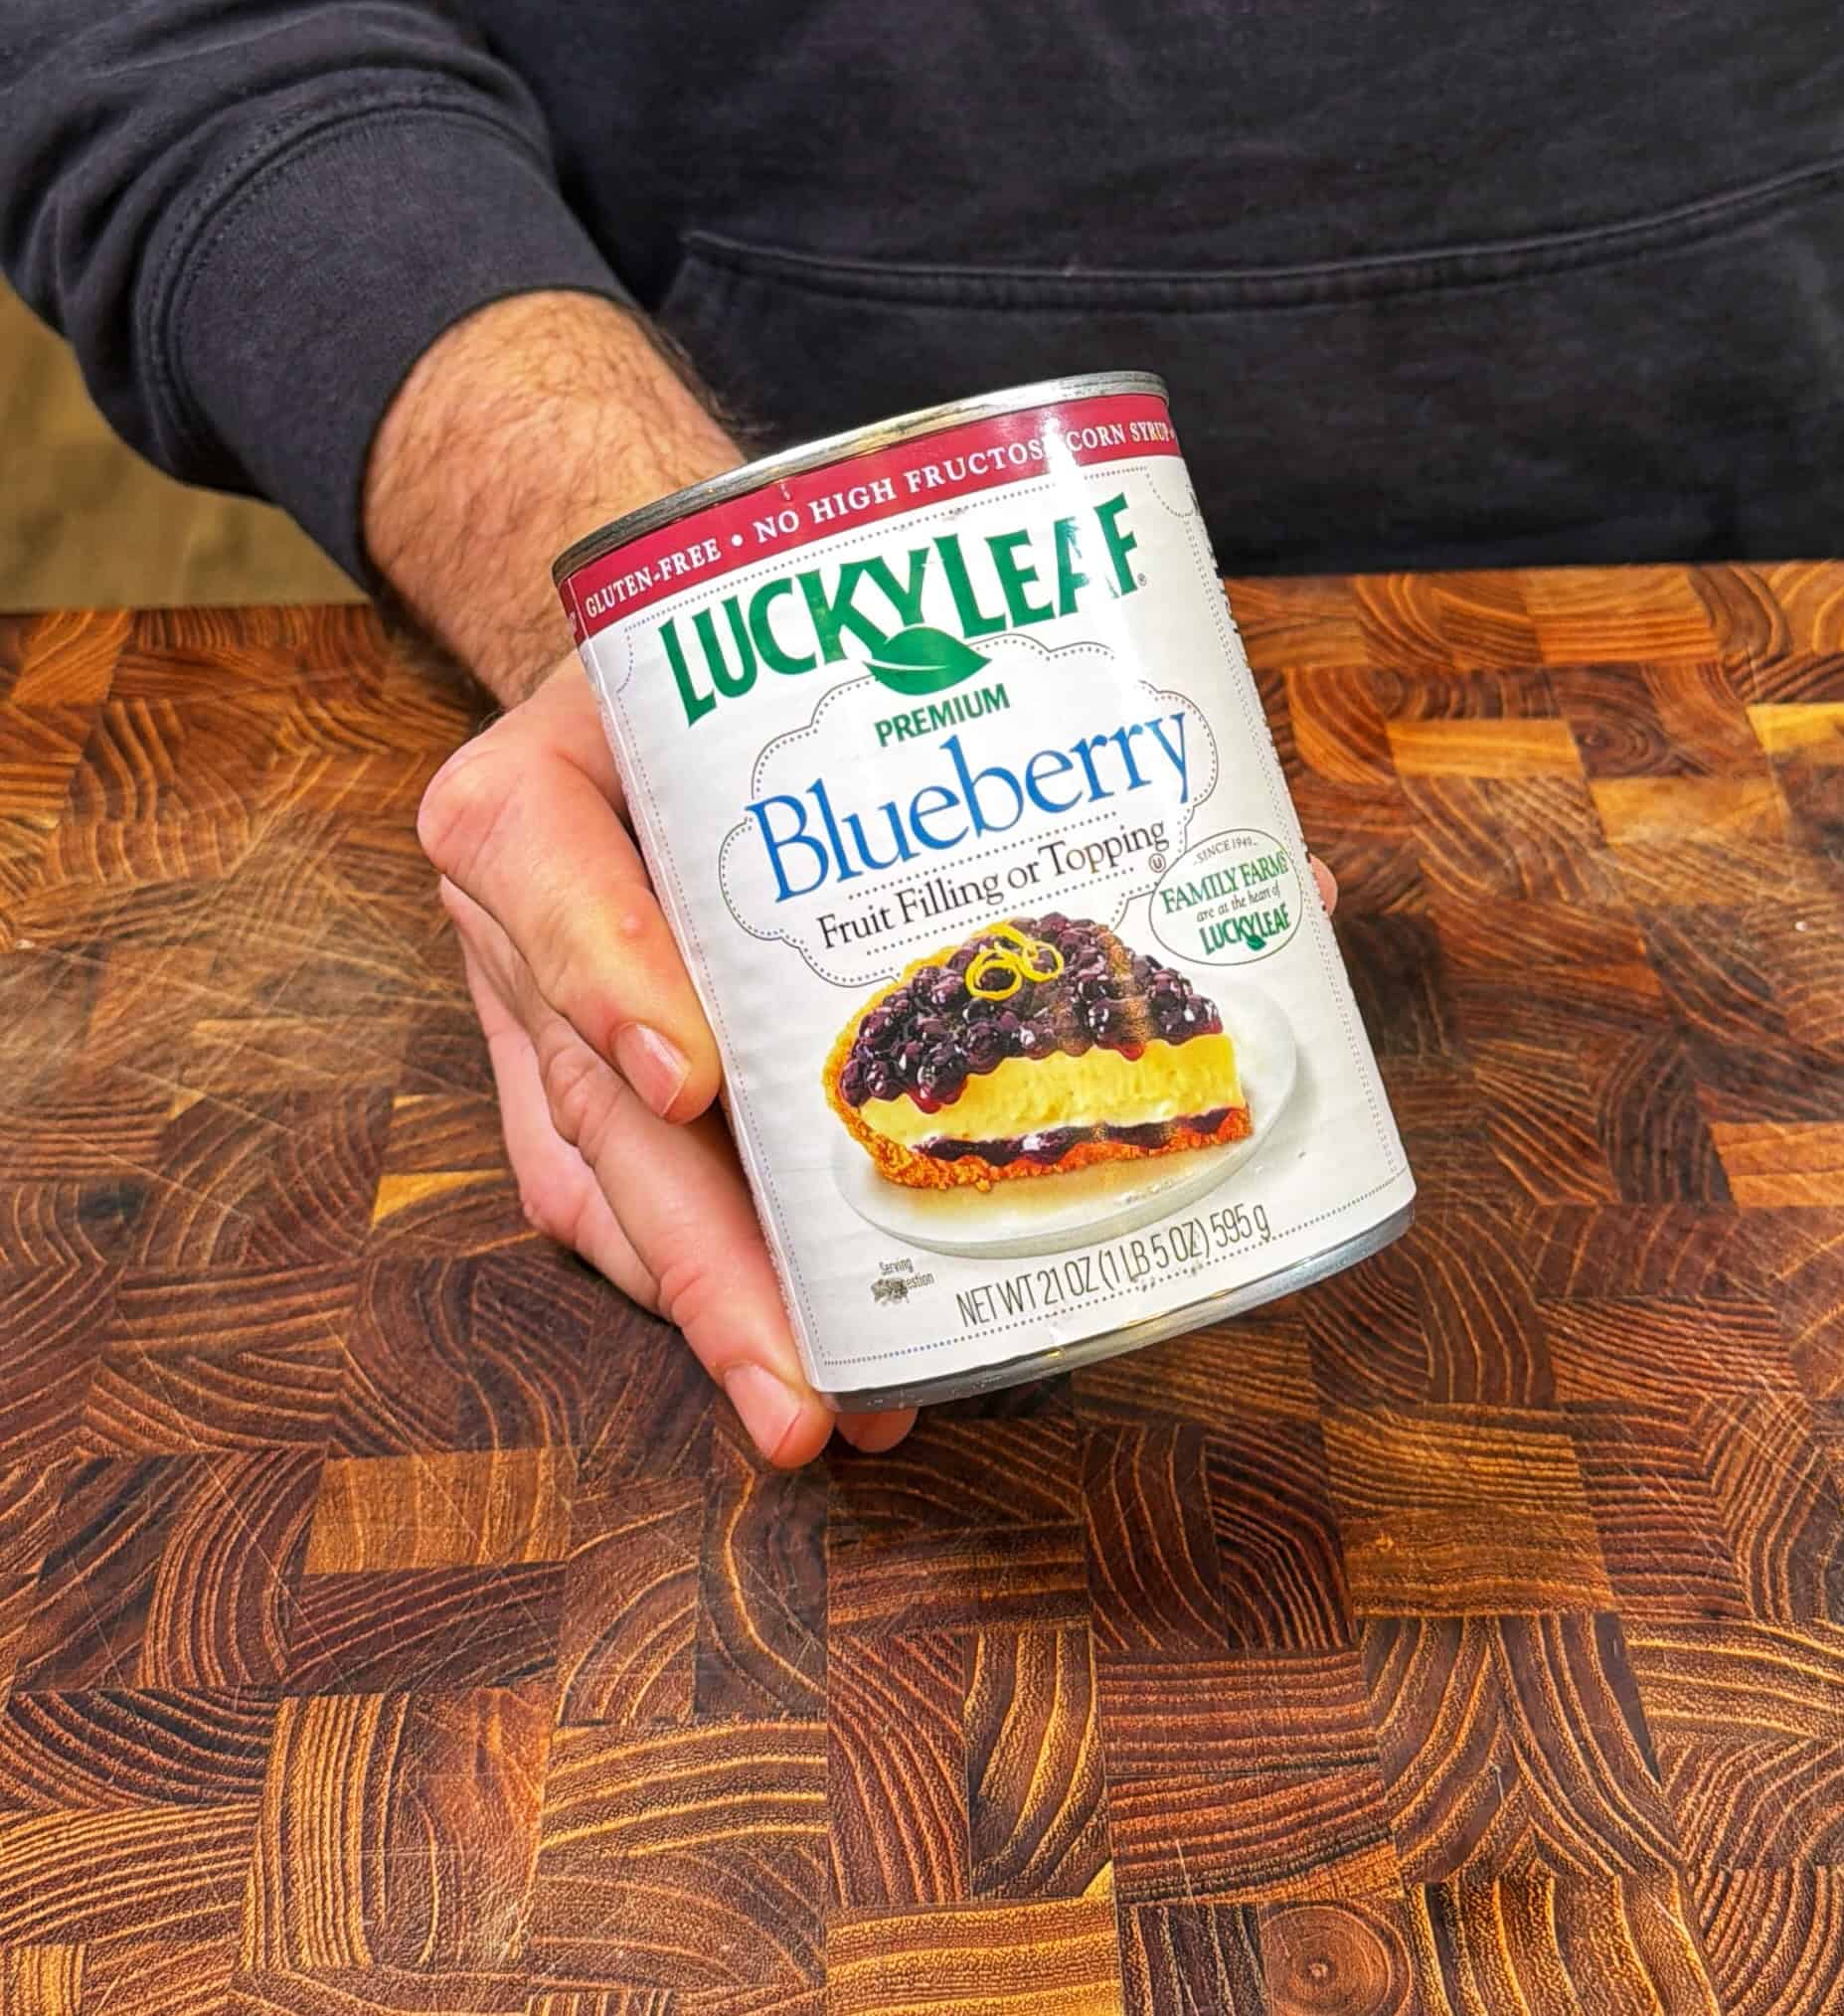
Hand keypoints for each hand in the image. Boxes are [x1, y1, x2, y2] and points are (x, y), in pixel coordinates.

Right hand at [417, 650, 918, 1464]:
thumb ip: (856, 708)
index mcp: (533, 794)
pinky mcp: (569, 1086)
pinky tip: (800, 1354)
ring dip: (711, 1308)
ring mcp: (532, 1022)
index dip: (611, 978)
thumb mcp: (738, 654)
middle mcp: (512, 924)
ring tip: (823, 1406)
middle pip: (592, 1099)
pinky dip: (699, 1287)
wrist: (633, 683)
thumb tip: (1112, 802)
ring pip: (599, 1189)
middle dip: (702, 1259)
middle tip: (798, 1381)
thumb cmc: (710, 674)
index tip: (691, 1083)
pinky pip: (610, 1207)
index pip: (548, 872)